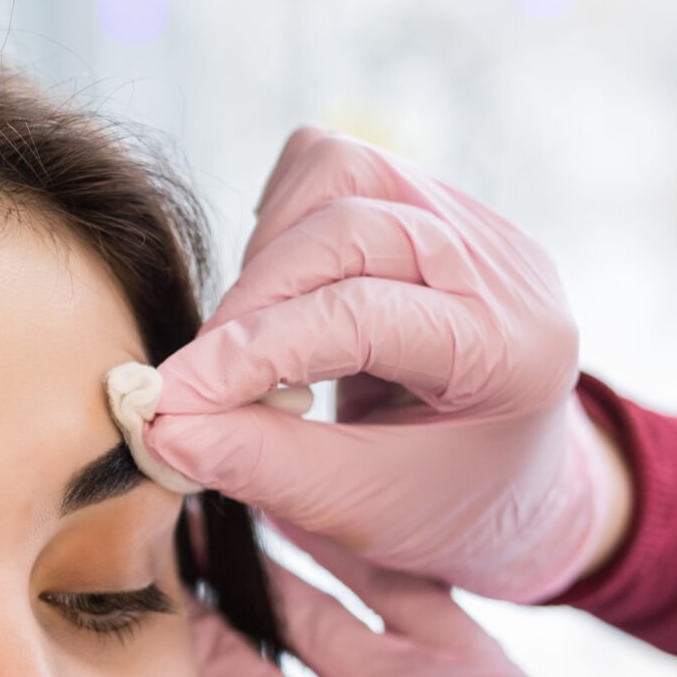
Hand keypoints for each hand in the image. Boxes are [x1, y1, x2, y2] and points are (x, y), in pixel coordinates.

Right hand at [145, 128, 626, 604]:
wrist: (512, 484)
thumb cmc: (450, 508)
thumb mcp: (366, 509)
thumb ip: (267, 466)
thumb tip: (164, 428)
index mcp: (512, 351)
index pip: (361, 317)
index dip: (252, 354)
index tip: (171, 401)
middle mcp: (504, 266)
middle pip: (348, 221)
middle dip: (254, 299)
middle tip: (202, 378)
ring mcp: (474, 220)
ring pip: (338, 170)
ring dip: (270, 253)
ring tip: (254, 339)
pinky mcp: (433, 201)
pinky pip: (334, 167)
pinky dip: (286, 225)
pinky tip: (287, 298)